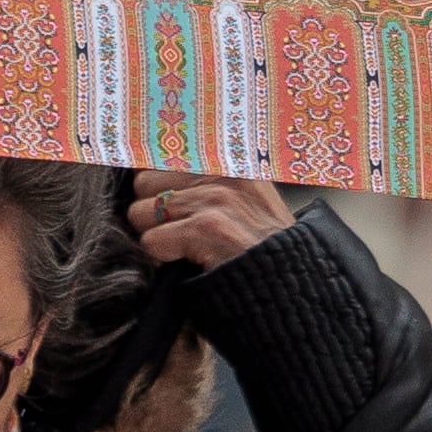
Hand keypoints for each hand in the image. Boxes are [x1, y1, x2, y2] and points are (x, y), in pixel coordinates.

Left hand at [127, 172, 295, 270]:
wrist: (290, 278)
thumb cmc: (260, 243)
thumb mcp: (241, 196)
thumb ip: (203, 179)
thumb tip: (146, 174)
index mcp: (228, 157)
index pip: (159, 153)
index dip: (155, 184)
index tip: (167, 202)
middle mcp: (222, 169)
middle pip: (144, 182)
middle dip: (154, 210)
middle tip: (182, 229)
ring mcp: (214, 196)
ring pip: (141, 212)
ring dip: (156, 234)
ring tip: (187, 245)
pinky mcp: (206, 226)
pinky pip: (150, 240)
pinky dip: (162, 257)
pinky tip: (190, 259)